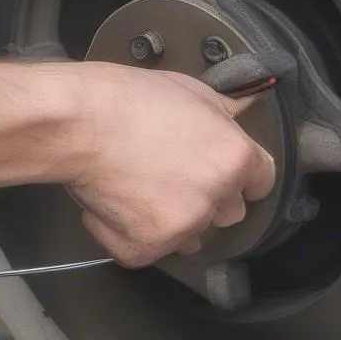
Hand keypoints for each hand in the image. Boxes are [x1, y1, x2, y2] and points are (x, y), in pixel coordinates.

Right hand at [65, 62, 275, 267]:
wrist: (78, 123)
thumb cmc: (127, 99)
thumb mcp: (189, 90)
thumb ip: (222, 111)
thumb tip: (240, 112)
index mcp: (233, 158)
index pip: (262, 181)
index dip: (242, 174)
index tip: (224, 171)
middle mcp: (214, 198)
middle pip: (229, 212)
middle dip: (207, 196)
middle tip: (173, 174)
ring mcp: (181, 227)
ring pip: (192, 236)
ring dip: (175, 220)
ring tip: (142, 188)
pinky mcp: (145, 248)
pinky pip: (150, 249)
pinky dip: (131, 233)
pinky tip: (117, 202)